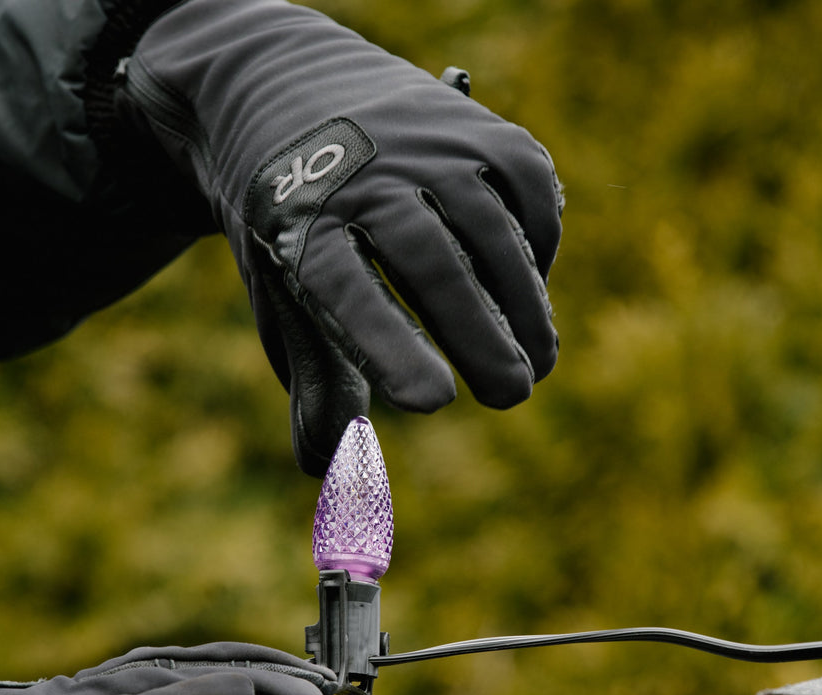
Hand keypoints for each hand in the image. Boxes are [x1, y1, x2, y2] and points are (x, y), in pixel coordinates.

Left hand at [120, 0, 563, 474]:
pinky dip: (538, 250)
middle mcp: (364, 172)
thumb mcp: (283, 294)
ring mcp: (426, 143)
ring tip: (538, 366)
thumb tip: (326, 470)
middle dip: (477, 333)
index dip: (388, 346)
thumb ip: (315, 383)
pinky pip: (528, 194)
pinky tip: (527, 293)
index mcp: (298, 223)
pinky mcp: (479, 129)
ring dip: (524, 307)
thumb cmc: (292, 226)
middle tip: (512, 396)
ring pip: (491, 229)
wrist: (283, 96)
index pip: (344, 288)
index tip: (433, 403)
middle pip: (428, 260)